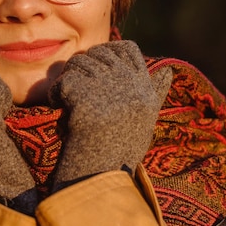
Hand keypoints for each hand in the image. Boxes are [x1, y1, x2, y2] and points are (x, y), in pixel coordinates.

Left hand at [48, 41, 171, 189]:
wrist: (101, 176)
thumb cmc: (121, 150)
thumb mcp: (145, 120)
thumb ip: (155, 92)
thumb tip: (168, 70)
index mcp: (145, 88)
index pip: (128, 49)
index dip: (108, 52)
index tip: (97, 70)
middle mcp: (130, 84)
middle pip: (98, 53)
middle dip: (84, 66)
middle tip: (79, 90)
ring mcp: (109, 89)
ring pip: (78, 63)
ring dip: (68, 79)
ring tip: (69, 102)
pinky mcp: (86, 96)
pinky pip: (63, 81)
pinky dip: (56, 93)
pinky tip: (60, 108)